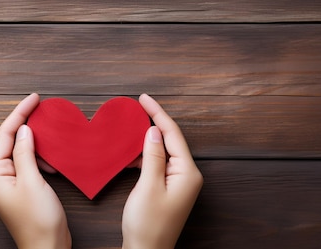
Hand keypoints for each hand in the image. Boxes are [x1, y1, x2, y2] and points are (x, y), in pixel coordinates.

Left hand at [0, 93, 71, 248]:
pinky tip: (52, 160)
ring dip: (36, 143)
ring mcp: (10, 183)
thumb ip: (25, 153)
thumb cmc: (38, 221)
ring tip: (51, 135)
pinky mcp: (23, 188)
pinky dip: (41, 157)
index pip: (4, 135)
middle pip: (10, 140)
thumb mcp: (32, 181)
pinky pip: (29, 163)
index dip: (19, 113)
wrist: (47, 248)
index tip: (34, 98)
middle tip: (42, 108)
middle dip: (26, 124)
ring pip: (21, 151)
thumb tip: (23, 130)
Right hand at [122, 94, 202, 248]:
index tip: (143, 98)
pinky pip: (159, 163)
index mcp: (187, 173)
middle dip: (155, 121)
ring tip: (133, 123)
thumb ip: (152, 156)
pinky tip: (133, 152)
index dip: (157, 113)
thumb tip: (152, 131)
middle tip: (139, 105)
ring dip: (149, 138)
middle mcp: (187, 175)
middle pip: (171, 140)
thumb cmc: (148, 224)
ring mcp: (179, 183)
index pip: (172, 134)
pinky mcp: (169, 189)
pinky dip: (146, 155)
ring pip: (164, 151)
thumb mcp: (148, 186)